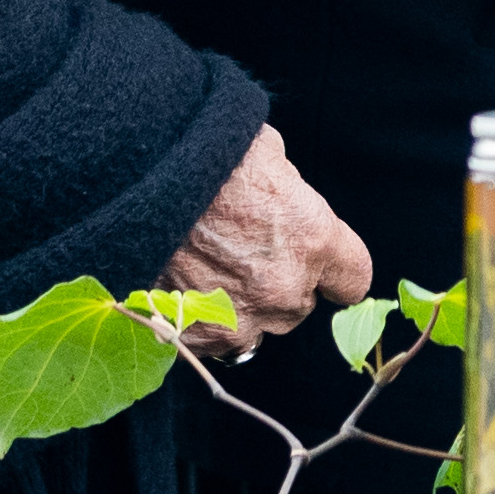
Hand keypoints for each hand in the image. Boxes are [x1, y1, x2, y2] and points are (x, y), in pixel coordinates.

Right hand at [158, 122, 371, 352]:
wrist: (142, 176)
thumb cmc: (208, 154)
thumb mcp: (269, 155)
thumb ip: (288, 194)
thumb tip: (282, 197)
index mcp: (314, 239)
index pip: (353, 279)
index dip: (336, 271)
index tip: (323, 267)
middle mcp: (284, 288)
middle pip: (299, 305)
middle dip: (279, 284)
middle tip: (244, 252)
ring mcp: (239, 318)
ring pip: (256, 328)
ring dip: (241, 308)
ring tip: (211, 271)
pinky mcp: (195, 334)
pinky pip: (211, 339)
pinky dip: (200, 320)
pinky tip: (184, 285)